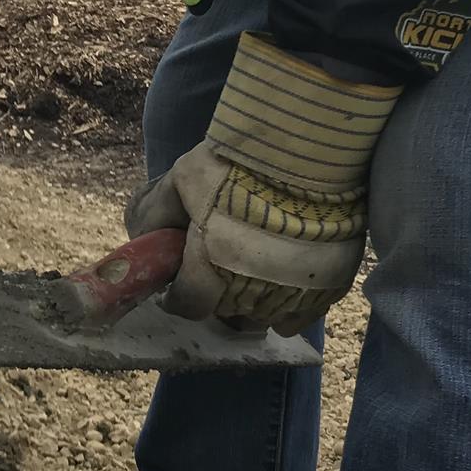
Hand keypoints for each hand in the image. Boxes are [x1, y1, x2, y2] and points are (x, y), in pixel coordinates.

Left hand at [126, 32, 401, 335]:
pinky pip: (297, 319)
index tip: (179, 281)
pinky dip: (285, 309)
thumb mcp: (183, 178)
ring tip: (247, 271)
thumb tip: (142, 238)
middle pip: (225, 313)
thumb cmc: (240, 163)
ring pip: (261, 319)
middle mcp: (252, 290)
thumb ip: (157, 212)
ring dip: (248, 301)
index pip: (189, 305)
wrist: (312, 150)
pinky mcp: (327, 288)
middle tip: (216, 264)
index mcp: (212, 267)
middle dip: (214, 293)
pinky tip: (278, 282)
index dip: (180, 295)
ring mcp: (293, 293)